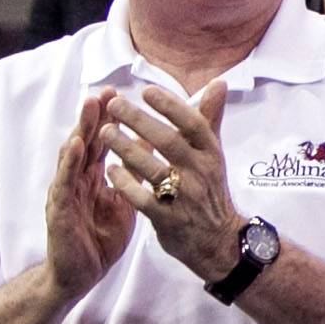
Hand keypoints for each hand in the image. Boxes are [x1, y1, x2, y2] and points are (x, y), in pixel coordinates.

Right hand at [40, 91, 136, 301]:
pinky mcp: (59, 211)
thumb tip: (150, 146)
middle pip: (85, 141)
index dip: (107, 119)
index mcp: (92, 177)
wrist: (81, 274)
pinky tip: (76, 146)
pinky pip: (64, 183)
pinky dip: (69, 163)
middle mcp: (77, 180)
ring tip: (90, 106)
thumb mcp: (123, 200)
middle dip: (93, 116)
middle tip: (104, 90)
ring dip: (80, 129)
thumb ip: (132, 175)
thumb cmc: (100, 236)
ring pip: (72, 156)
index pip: (99, 141)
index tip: (118, 93)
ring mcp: (65, 193)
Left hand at [98, 80, 245, 281]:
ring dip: (127, 149)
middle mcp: (200, 173)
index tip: (146, 91)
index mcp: (211, 153)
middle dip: (140, 122)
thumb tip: (219, 82)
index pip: (193, 123)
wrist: (219, 241)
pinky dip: (126, 183)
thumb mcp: (214, 154)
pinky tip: (109, 169)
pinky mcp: (168, 219)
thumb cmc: (210, 190)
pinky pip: (143, 198)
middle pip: (170, 142)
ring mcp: (185, 197)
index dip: (170, 106)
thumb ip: (210, 118)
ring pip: (153, 169)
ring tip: (105, 132)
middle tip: (114, 106)